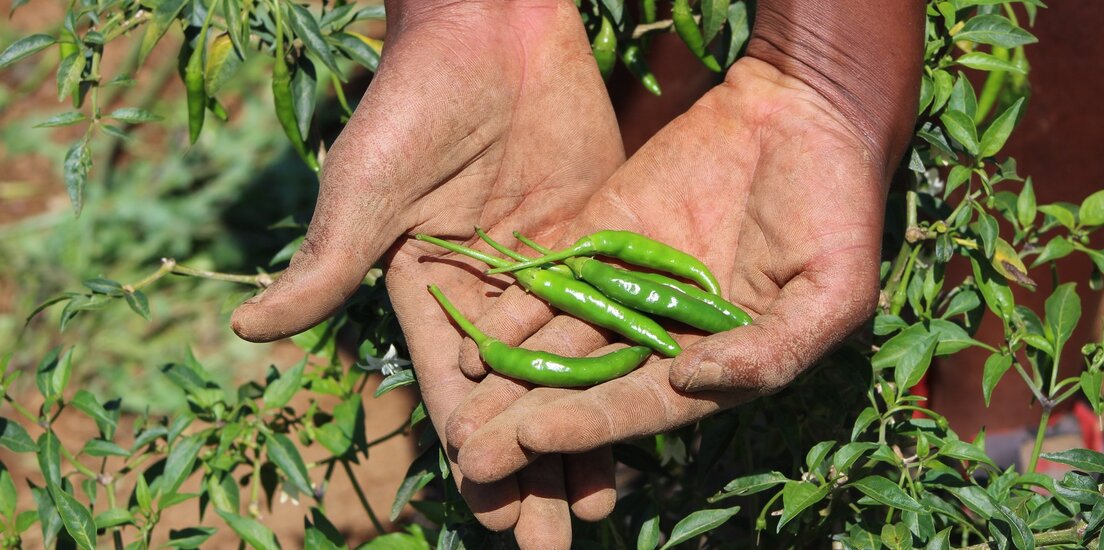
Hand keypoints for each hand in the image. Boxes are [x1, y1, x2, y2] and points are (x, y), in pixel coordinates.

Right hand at [229, 1, 622, 543]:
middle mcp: (489, 301)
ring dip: (587, 434)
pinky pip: (614, 314)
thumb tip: (246, 331)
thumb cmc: (413, 107)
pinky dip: (630, 363)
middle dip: (533, 471)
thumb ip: (327, 265)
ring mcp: (546, 276)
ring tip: (609, 499)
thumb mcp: (367, 190)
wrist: (489, 32)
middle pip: (516, 401)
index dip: (477, 457)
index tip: (496, 519)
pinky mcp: (595, 242)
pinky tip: (656, 410)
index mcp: (429, 301)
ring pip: (570, 370)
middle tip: (556, 541)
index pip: (455, 396)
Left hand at [449, 52, 916, 481]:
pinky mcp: (602, 235)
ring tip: (454, 411)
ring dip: (506, 375)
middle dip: (527, 422)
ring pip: (557, 338)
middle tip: (469, 455)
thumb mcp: (832, 293)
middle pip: (584, 387)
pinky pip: (552, 275)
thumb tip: (689, 384)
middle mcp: (661, 334)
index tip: (533, 438)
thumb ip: (771, 351)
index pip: (641, 405)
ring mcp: (627, 284)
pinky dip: (514, 304)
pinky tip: (469, 332)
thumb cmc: (838, 209)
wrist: (804, 114)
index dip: (589, 424)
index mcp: (714, 362)